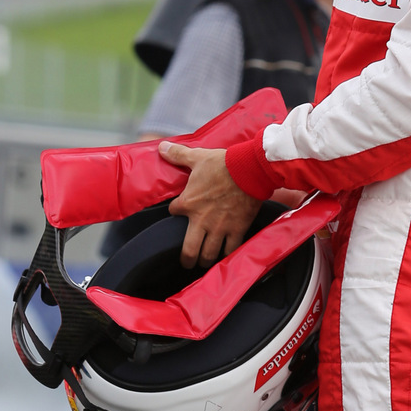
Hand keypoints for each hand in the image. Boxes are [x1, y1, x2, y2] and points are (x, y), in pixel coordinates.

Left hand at [158, 143, 261, 267]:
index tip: (180, 211)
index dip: (176, 211)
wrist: (249, 170)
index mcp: (188, 203)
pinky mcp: (237, 230)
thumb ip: (178, 155)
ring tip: (205, 262)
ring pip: (208, 255)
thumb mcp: (197, 157)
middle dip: (187, 259)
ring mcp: (220, 228)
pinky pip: (230, 250)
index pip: (173, 213)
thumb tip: (161, 147)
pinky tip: (225, 256)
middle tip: (187, 262)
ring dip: (205, 260)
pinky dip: (227, 255)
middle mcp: (201, 221)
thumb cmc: (223, 164)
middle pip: (189, 250)